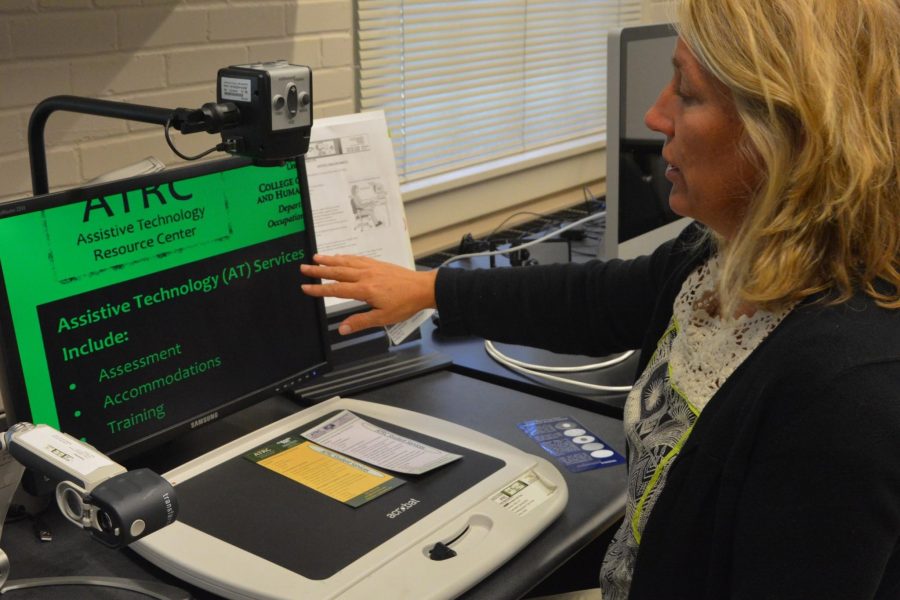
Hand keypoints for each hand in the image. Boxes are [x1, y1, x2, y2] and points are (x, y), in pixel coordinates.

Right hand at [301, 254, 437, 334]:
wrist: (422, 288)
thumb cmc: (405, 304)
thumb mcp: (383, 318)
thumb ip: (361, 321)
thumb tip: (342, 329)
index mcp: (365, 290)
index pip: (336, 289)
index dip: (319, 289)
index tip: (305, 287)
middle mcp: (365, 275)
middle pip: (337, 272)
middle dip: (319, 270)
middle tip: (303, 267)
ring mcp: (371, 268)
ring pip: (346, 262)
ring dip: (329, 260)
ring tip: (316, 257)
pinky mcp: (378, 264)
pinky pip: (357, 258)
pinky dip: (345, 257)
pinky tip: (340, 257)